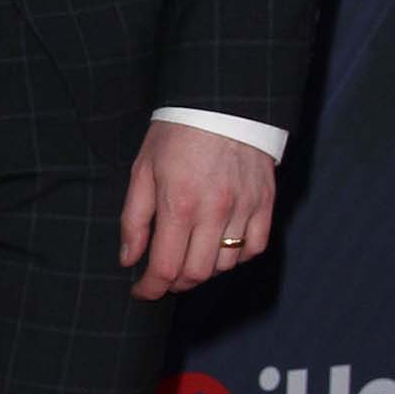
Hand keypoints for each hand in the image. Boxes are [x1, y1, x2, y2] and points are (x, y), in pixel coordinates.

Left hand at [119, 122, 274, 298]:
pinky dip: (237, 257)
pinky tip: (220, 247)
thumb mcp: (142, 170)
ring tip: (189, 256)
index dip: (150, 289)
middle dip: (175, 283)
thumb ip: (134, 219)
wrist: (223, 102)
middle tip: (163, 275)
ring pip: (225, 265)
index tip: (141, 291)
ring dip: (204, 270)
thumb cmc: (177, 133)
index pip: (165, 268)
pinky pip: (254, 248)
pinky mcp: (264, 203)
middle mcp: (214, 212)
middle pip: (196, 274)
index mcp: (178, 205)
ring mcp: (243, 209)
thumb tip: (129, 259)